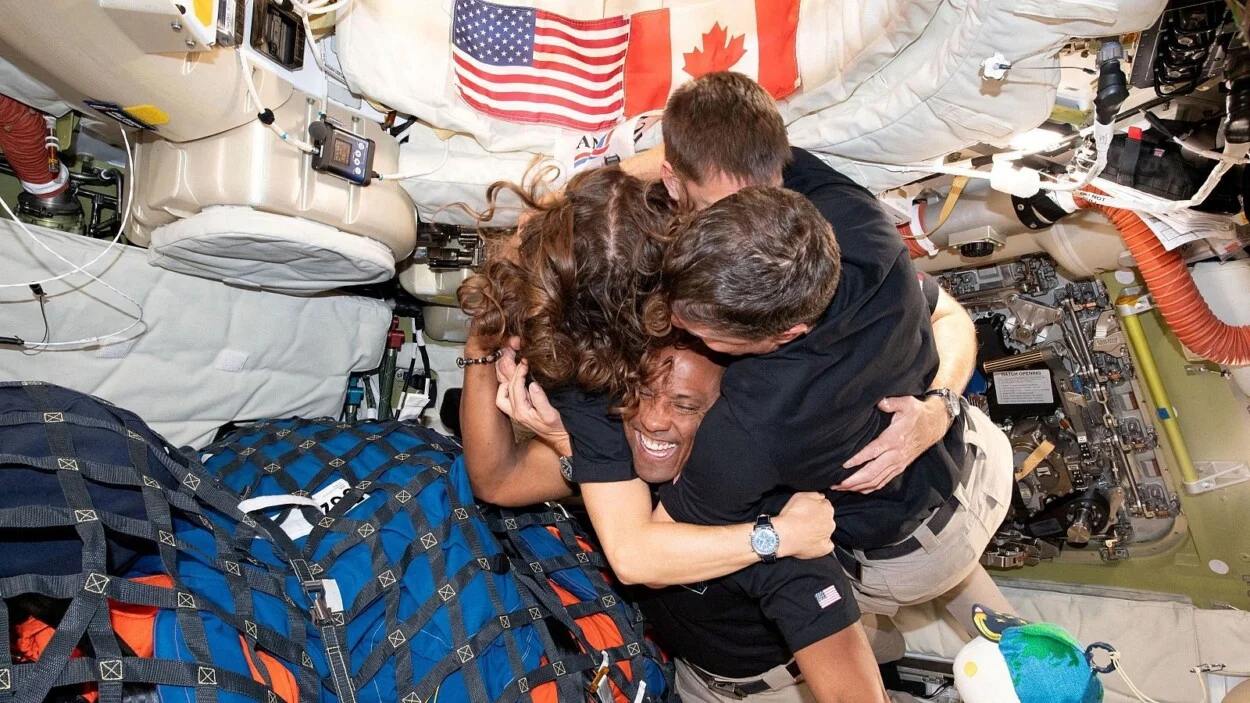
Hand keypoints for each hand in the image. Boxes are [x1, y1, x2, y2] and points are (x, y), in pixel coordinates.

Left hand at [496, 356, 572, 455]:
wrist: (560, 438)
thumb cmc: (558, 427)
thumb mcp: (551, 415)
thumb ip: (541, 400)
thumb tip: (532, 385)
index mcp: (521, 411)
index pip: (515, 387)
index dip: (519, 372)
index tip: (526, 361)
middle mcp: (514, 411)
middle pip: (505, 387)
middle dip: (509, 370)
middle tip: (516, 357)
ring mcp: (514, 411)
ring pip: (501, 392)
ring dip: (506, 378)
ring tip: (514, 366)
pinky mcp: (518, 410)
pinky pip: (505, 396)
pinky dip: (508, 385)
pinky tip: (515, 378)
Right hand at [774, 492, 834, 559]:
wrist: (783, 535)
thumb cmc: (791, 515)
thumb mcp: (800, 496)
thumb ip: (814, 495)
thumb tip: (821, 496)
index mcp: (827, 509)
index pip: (825, 505)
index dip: (816, 507)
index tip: (808, 511)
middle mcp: (830, 523)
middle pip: (827, 519)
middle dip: (819, 519)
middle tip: (805, 521)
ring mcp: (828, 536)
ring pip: (827, 531)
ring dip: (820, 531)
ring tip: (806, 532)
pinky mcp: (824, 549)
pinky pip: (827, 545)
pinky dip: (822, 544)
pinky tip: (812, 542)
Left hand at [833, 396, 949, 493]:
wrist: (934, 425)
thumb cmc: (917, 413)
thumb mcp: (907, 403)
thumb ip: (891, 402)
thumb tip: (879, 402)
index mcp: (894, 439)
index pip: (873, 452)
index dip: (858, 459)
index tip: (843, 464)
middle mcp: (896, 455)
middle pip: (872, 472)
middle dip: (853, 480)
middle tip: (835, 482)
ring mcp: (897, 464)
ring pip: (876, 481)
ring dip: (857, 486)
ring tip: (840, 487)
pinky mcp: (899, 468)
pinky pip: (882, 482)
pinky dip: (868, 488)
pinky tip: (856, 489)